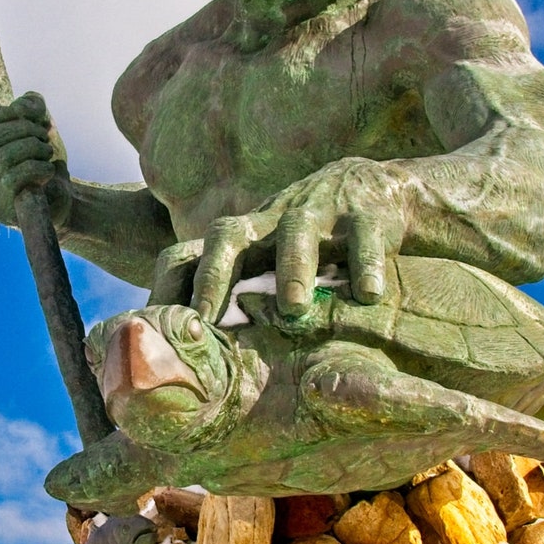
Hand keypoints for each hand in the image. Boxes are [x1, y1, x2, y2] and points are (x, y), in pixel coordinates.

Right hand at [0, 92, 70, 225]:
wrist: (65, 195)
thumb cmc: (45, 159)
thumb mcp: (41, 124)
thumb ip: (31, 105)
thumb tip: (23, 106)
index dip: (4, 113)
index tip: (33, 115)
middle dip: (23, 130)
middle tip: (44, 135)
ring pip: (2, 158)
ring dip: (33, 148)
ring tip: (47, 152)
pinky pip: (12, 179)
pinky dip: (37, 168)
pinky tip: (48, 170)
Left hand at [182, 157, 406, 322]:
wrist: (379, 190)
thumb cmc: (312, 239)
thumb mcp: (269, 258)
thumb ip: (238, 295)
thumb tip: (196, 353)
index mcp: (243, 239)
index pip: (189, 254)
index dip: (171, 288)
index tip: (164, 329)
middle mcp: (272, 222)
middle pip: (228, 236)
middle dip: (214, 275)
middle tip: (207, 317)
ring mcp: (319, 214)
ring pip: (296, 231)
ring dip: (292, 267)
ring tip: (294, 308)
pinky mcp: (366, 215)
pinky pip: (363, 236)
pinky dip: (365, 263)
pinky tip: (368, 294)